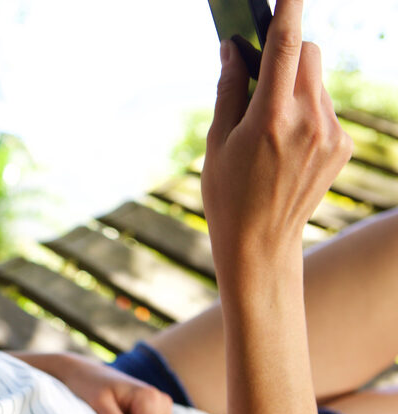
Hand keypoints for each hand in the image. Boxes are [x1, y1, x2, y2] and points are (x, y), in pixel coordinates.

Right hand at [201, 0, 352, 267]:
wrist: (261, 246)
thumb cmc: (228, 194)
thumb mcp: (216, 141)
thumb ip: (228, 89)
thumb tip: (232, 48)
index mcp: (270, 119)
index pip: (286, 47)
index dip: (289, 9)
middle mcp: (309, 122)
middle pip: (309, 53)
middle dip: (287, 51)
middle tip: (260, 76)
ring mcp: (331, 135)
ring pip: (318, 81)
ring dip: (295, 84)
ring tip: (270, 126)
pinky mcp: (342, 146)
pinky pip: (326, 108)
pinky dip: (306, 110)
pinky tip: (286, 144)